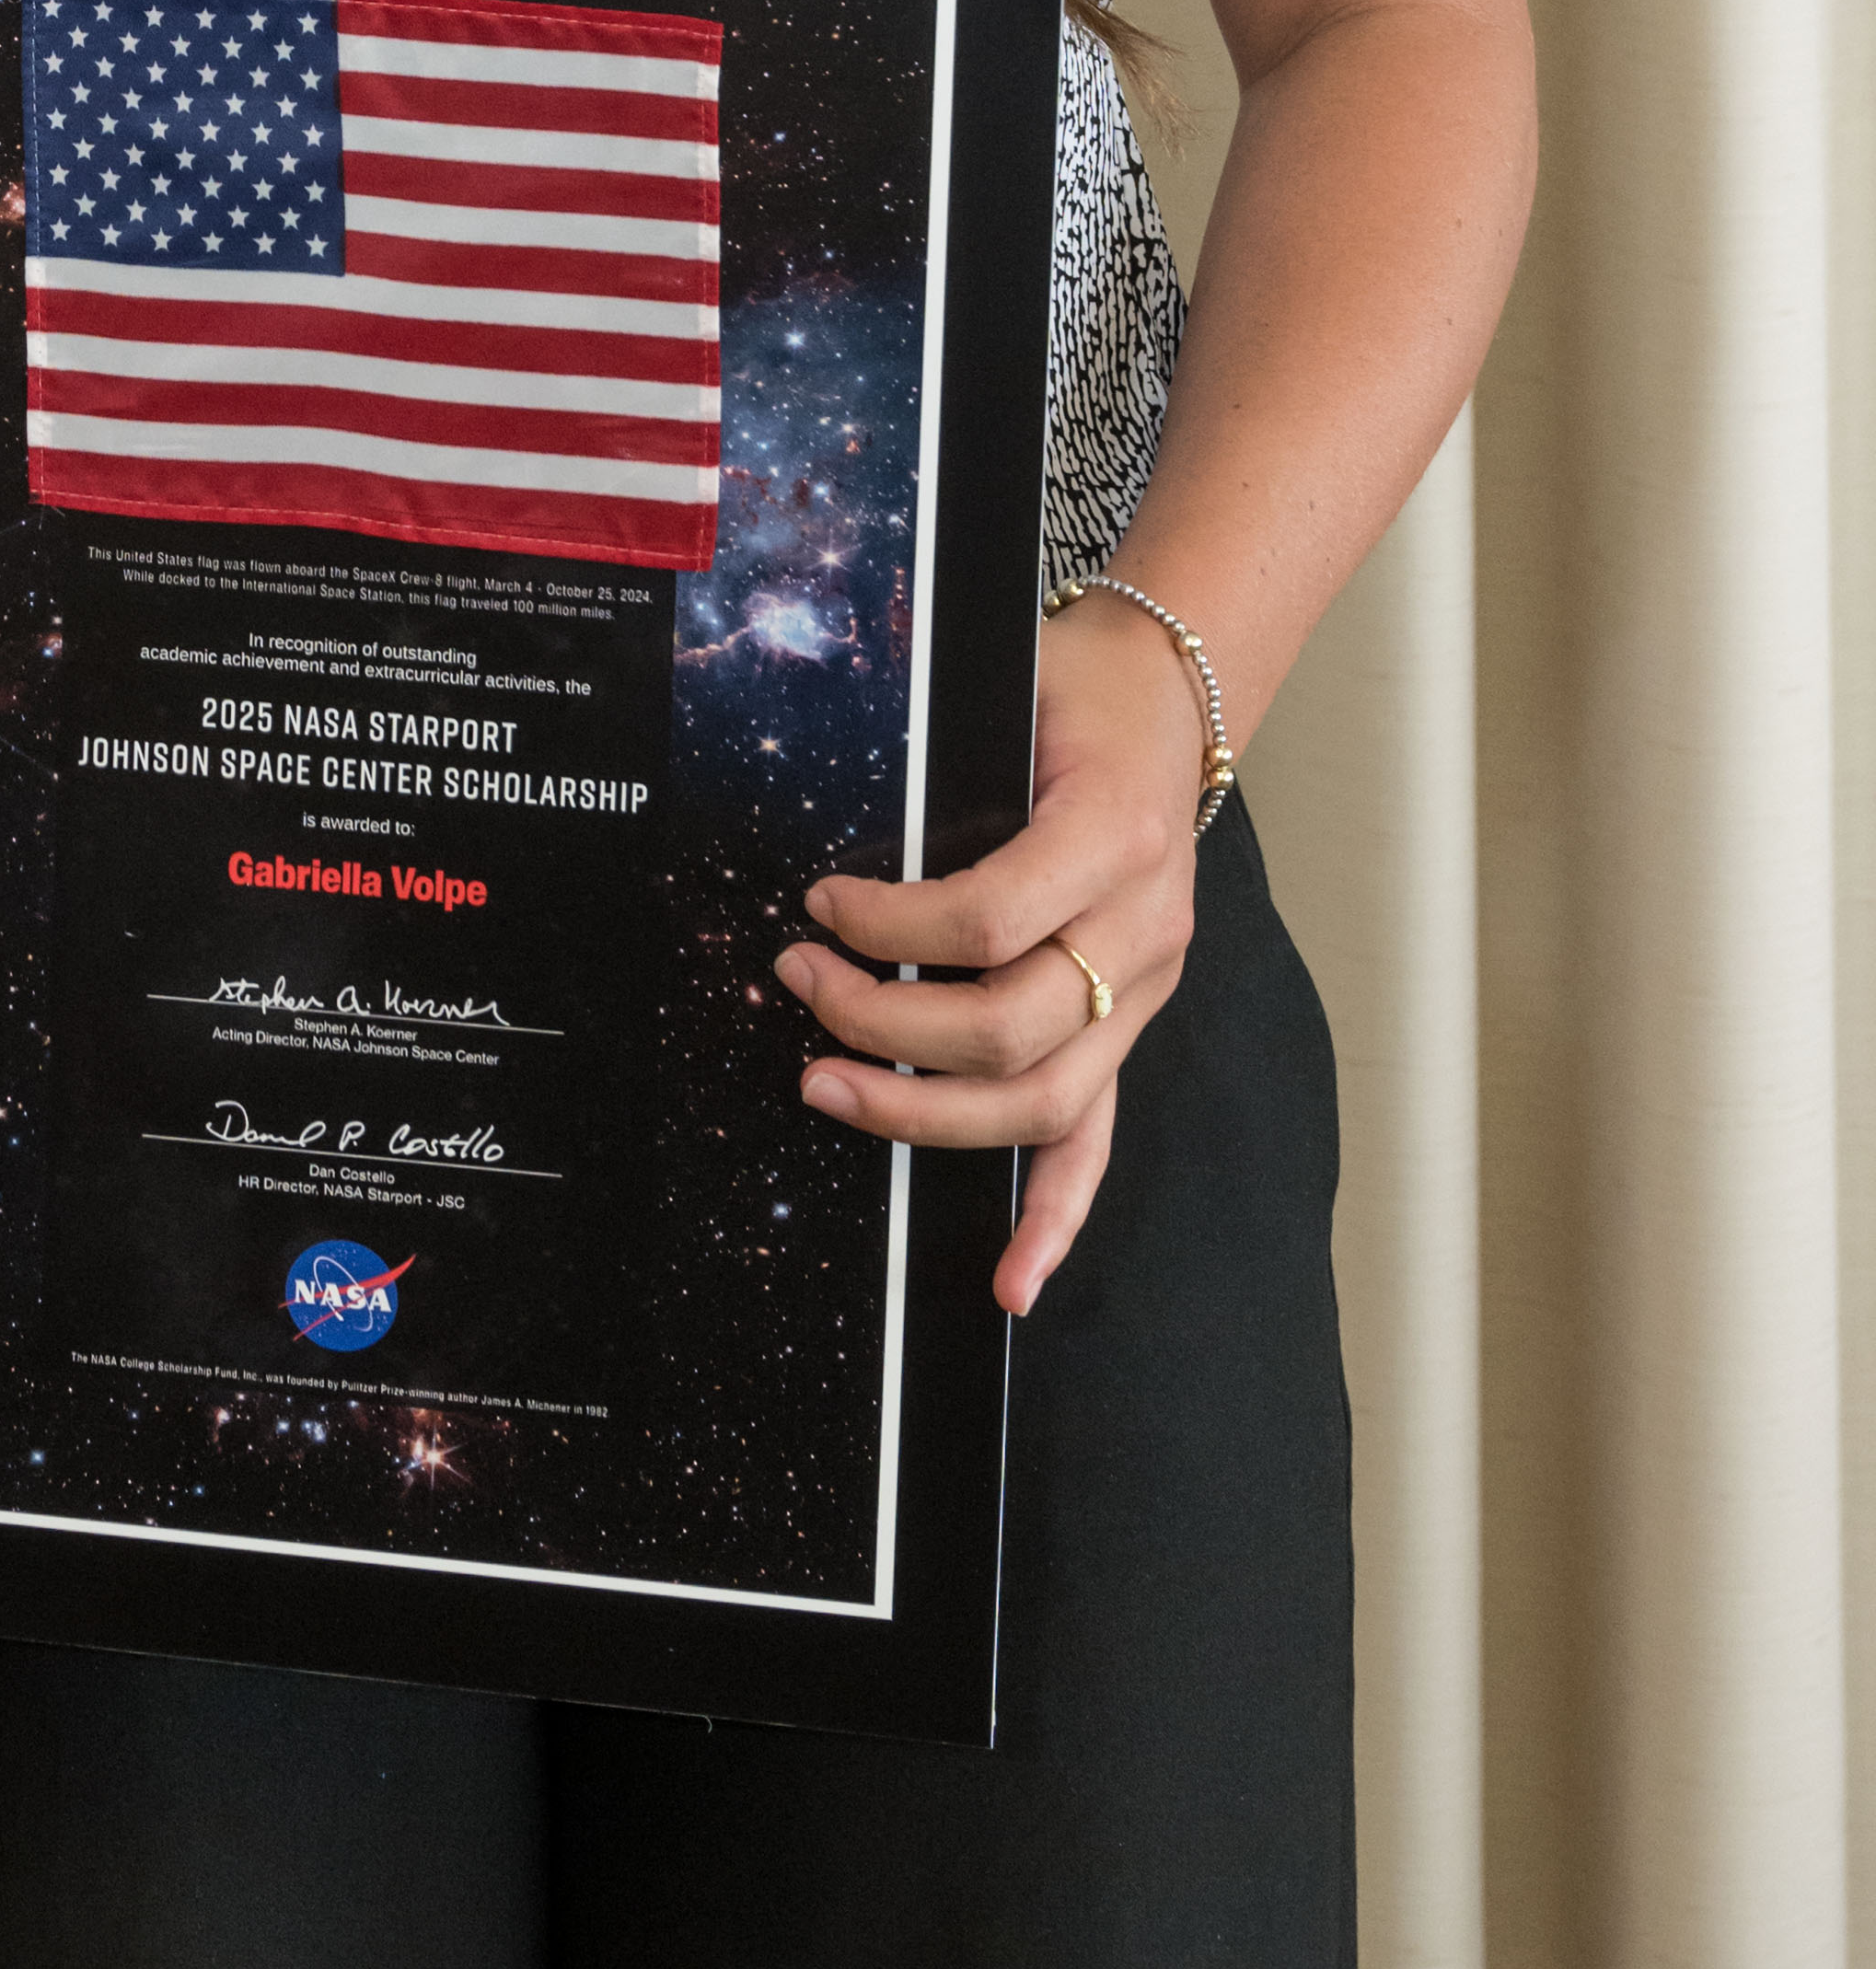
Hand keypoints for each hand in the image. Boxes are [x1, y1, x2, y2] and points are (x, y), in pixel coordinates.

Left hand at [772, 592, 1210, 1316]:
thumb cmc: (1078, 689)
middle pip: (1010, 1026)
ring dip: (924, 1113)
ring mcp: (1146, 989)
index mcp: (1113, 834)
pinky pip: (1097, 1136)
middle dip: (882, 1023)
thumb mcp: (1012, 695)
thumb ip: (941, 771)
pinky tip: (1011, 1278)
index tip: (817, 903)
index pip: (991, 917)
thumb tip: (827, 838)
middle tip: (795, 987)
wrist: (1174, 694)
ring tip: (825, 1086)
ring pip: (1043, 1099)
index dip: (890, 925)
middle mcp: (1142, 927)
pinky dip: (1056, 1215)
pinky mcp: (1135, 1024)